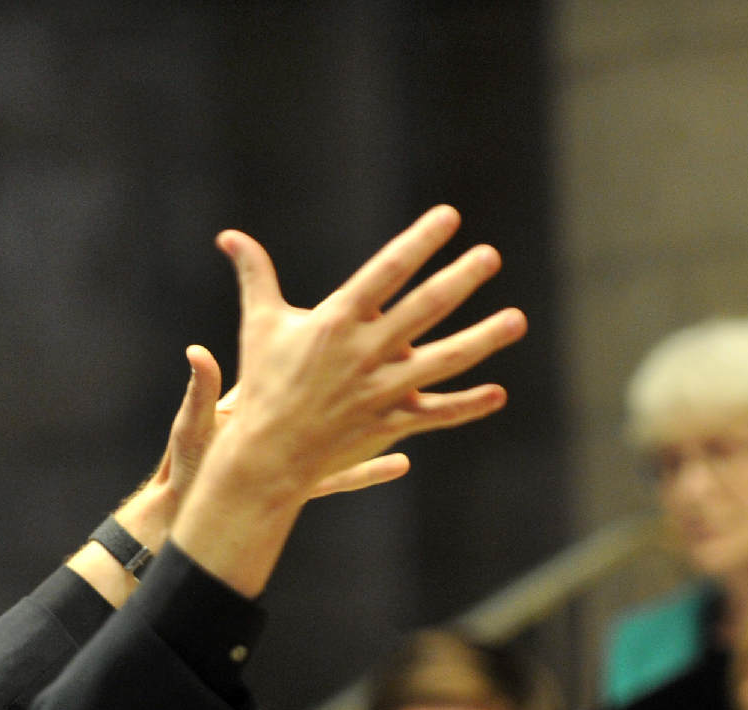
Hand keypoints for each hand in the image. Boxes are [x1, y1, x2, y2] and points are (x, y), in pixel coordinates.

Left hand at [122, 346, 411, 544]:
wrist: (186, 506)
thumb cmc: (186, 461)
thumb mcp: (193, 426)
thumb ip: (202, 392)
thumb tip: (197, 353)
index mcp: (268, 389)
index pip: (312, 350)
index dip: (338, 332)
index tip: (369, 317)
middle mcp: (294, 412)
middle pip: (342, 382)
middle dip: (376, 367)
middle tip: (411, 354)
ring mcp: (303, 447)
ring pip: (351, 426)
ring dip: (385, 414)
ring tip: (419, 400)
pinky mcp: (306, 480)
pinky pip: (348, 475)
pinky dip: (373, 470)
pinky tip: (402, 464)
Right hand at [212, 209, 518, 475]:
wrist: (266, 454)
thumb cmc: (264, 383)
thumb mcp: (260, 324)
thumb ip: (255, 275)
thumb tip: (229, 237)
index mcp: (337, 321)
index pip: (386, 272)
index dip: (419, 242)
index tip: (449, 217)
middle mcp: (365, 353)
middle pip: (423, 309)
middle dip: (460, 279)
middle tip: (491, 255)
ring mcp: (381, 390)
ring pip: (443, 361)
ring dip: (482, 339)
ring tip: (517, 319)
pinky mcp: (389, 422)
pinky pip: (436, 414)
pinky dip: (467, 406)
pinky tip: (498, 394)